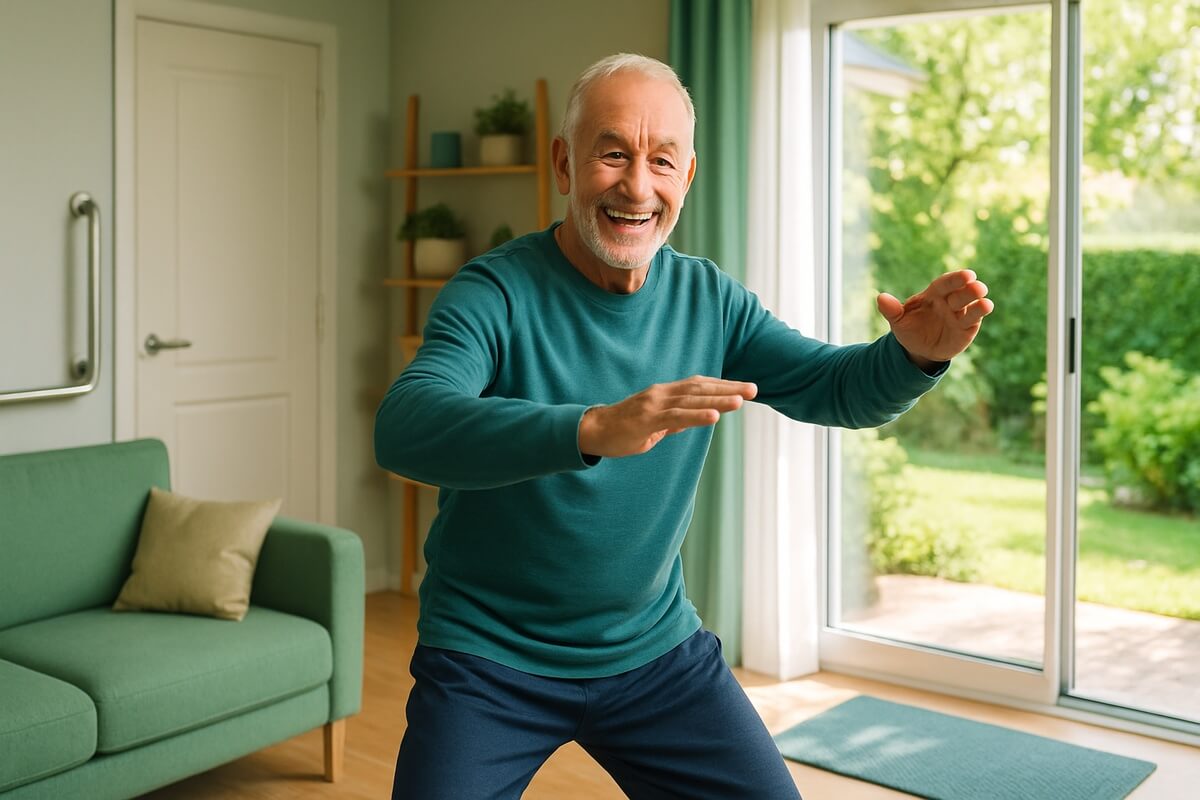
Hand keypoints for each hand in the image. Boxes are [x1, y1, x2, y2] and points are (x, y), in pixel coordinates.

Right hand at [578, 376, 757, 457]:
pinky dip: (697, 416)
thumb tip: (694, 420)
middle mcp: (662, 393)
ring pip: (692, 400)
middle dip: (728, 389)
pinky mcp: (647, 419)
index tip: (745, 388)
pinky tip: (714, 417)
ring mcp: (654, 405)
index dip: (722, 385)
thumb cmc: (623, 429)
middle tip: (754, 389)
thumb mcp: (655, 425)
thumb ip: (674, 421)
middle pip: (701, 388)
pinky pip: (676, 417)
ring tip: (741, 401)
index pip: (699, 385)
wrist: (592, 432)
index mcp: (665, 393)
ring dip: (718, 400)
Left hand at [876, 269, 993, 367]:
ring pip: (972, 305)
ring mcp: (960, 314)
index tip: (967, 275)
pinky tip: (986, 306)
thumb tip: (880, 297)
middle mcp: (950, 301)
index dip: (956, 279)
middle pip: (962, 292)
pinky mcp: (967, 328)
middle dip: (969, 288)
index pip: (946, 283)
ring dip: (977, 301)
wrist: (918, 350)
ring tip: (983, 298)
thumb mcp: (897, 321)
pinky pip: (974, 319)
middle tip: (976, 285)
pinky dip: (980, 312)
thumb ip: (891, 310)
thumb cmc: (910, 329)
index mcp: (934, 294)